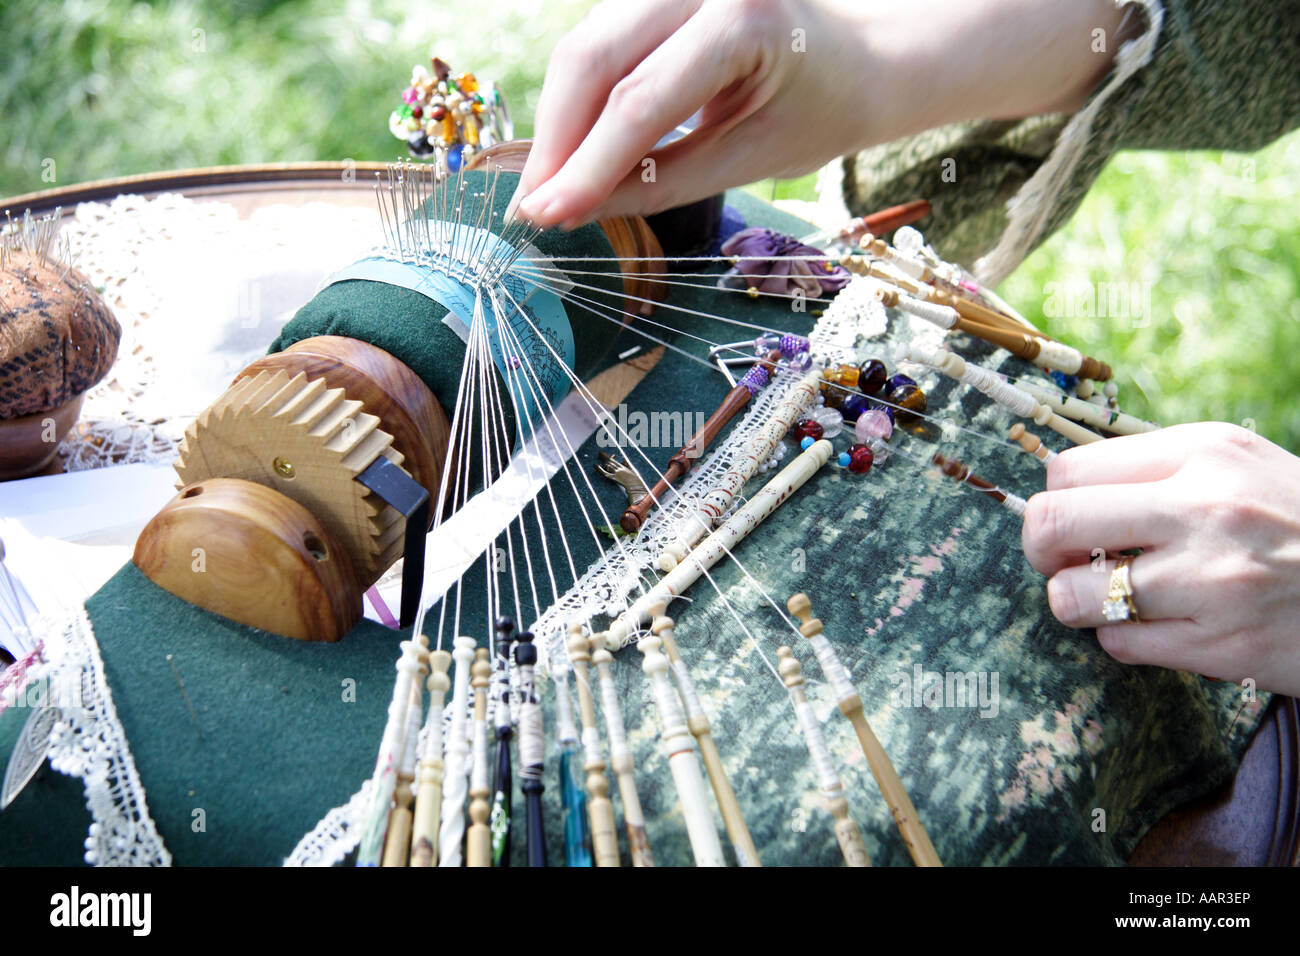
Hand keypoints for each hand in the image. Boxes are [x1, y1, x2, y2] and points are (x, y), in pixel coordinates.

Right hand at [512, 0, 1134, 228]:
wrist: (861, 60)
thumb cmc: (819, 112)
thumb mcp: (750, 161)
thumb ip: (661, 183)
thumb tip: (573, 211)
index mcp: (743, 19)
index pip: (640, 100)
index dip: (585, 164)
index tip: (544, 215)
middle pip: (593, 57)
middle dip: (556, 140)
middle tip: (532, 207)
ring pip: (585, 46)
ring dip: (559, 122)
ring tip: (547, 189)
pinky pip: (599, 42)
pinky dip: (578, 101)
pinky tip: (570, 151)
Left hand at [1022, 423, 1299, 695]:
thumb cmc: (1295, 520)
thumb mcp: (1236, 465)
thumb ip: (1154, 469)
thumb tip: (1059, 489)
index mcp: (1201, 454)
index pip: (1066, 473)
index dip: (1054, 502)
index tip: (1071, 521)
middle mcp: (1204, 509)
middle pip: (1051, 526)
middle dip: (1040, 551)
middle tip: (1063, 562)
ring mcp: (1212, 581)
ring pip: (1073, 596)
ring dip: (1078, 602)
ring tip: (1114, 597)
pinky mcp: (1223, 645)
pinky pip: (1118, 645)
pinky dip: (1123, 639)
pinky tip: (1160, 626)